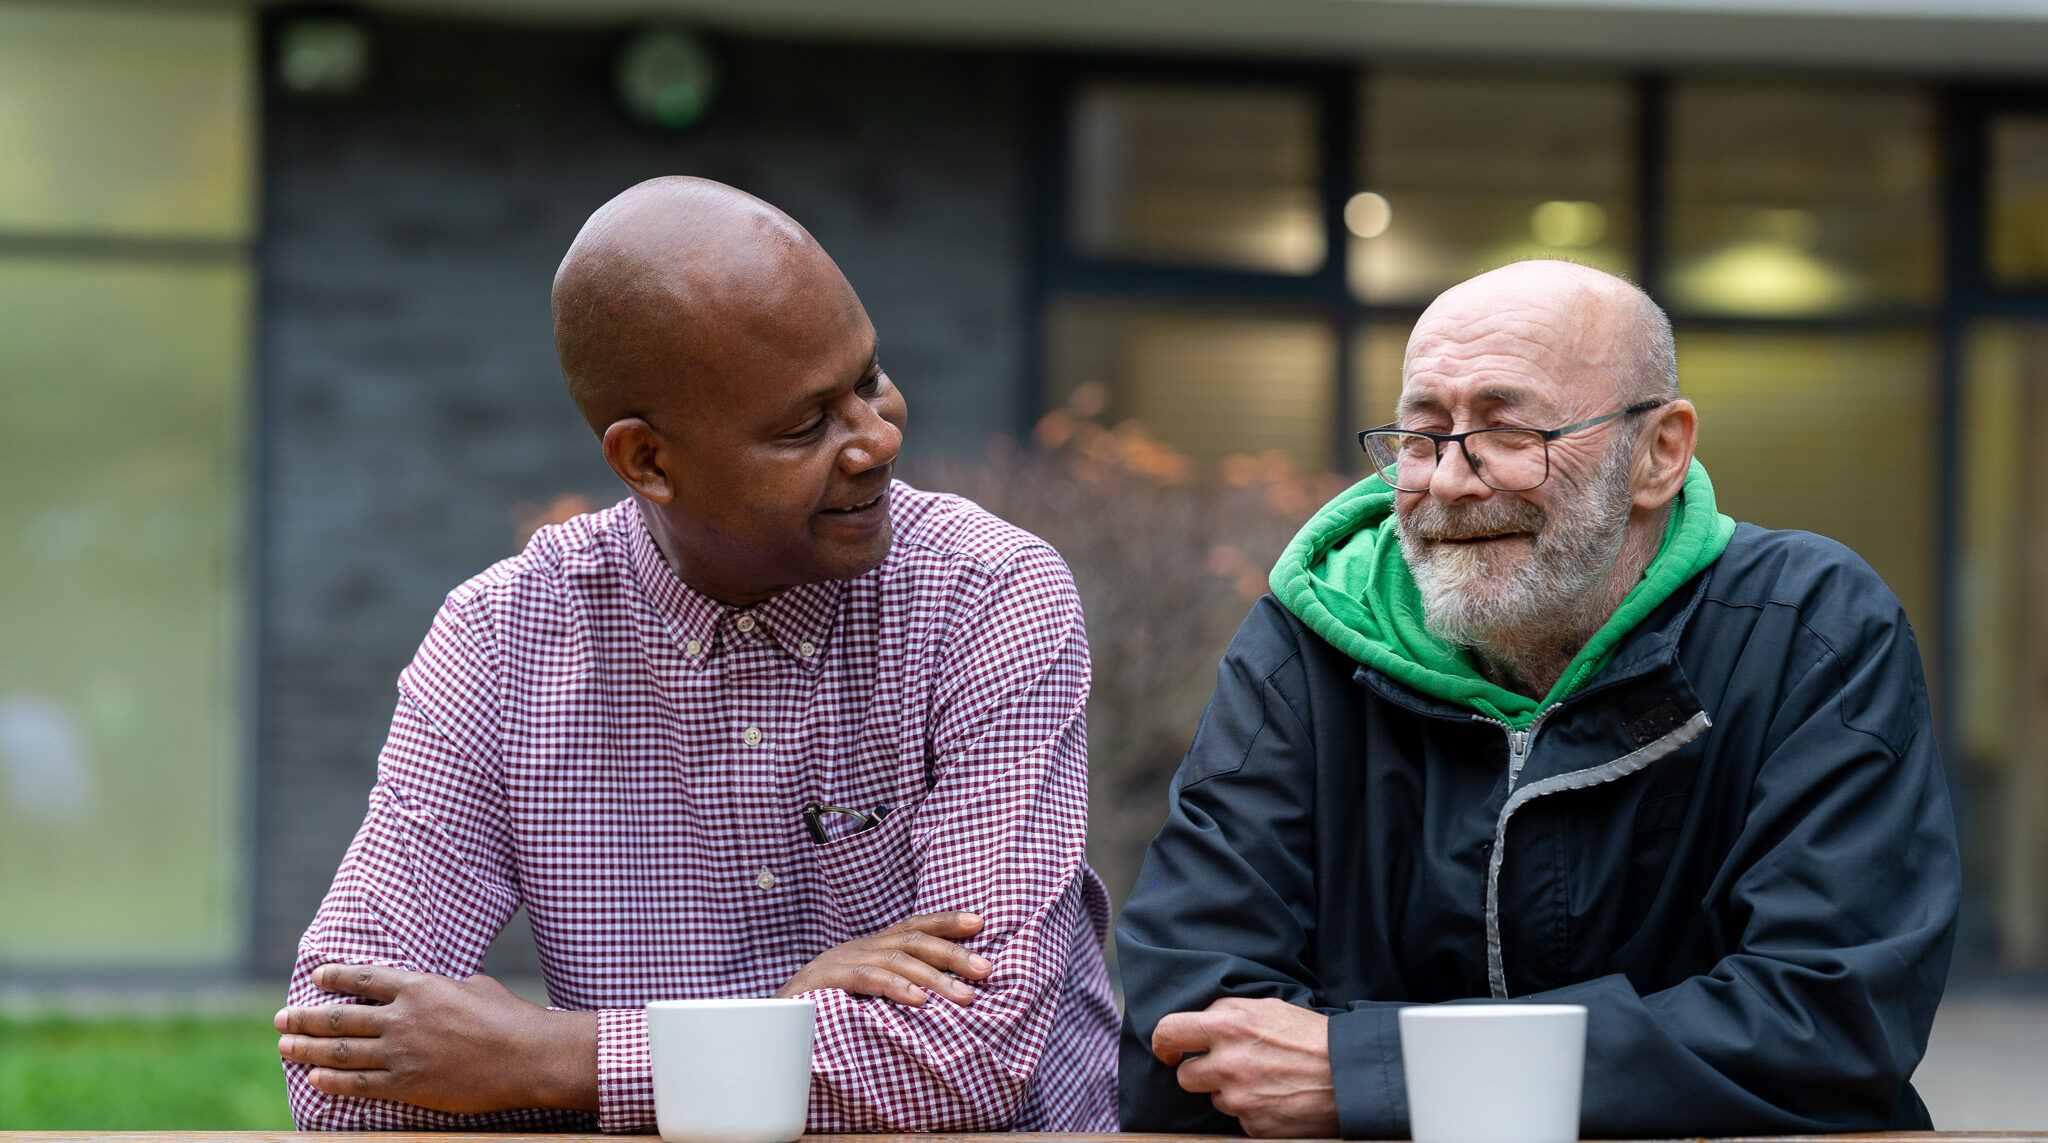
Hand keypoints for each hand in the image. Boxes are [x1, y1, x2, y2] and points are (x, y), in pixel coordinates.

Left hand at [276, 963, 597, 1113]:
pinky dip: (334, 1080)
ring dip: (309, 1048)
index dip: (336, 977)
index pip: (365, 979)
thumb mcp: (475, 987)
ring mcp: (402, 1052)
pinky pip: (360, 1084)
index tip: (316, 977)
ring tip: (286, 1046)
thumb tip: (439, 990)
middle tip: (281, 1018)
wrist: (526, 1056)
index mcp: (420, 986)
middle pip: (341, 1016)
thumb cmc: (509, 1017)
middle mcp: (403, 1017)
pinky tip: (315, 1077)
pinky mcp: (408, 1084)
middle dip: (305, 1017)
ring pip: (342, 1050)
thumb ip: (446, 989)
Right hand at [774, 911, 991, 1006]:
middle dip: (952, 951)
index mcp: (869, 949)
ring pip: (895, 958)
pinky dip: (896, 986)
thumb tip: (943, 998)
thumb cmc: (822, 1017)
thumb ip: (895, 991)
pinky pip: (866, 980)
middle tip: (986, 969)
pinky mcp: (823, 982)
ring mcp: (839, 962)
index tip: (980, 923)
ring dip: (934, 976)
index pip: (912, 927)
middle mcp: (857, 948)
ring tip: (965, 994)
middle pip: (911, 939)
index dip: (946, 923)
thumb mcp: (865, 999)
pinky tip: (920, 999)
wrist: (766, 1026)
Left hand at [1152, 996, 1337, 1137]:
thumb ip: (1227, 1012)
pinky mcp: (1254, 1126)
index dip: (1163, 1043)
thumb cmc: (1311, 1036)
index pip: (1169, 1032)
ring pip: (1214, 1099)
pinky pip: (1239, 1120)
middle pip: (1185, 1076)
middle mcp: (1228, 1063)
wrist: (1351, 1074)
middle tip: (1226, 1068)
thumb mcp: (1267, 1007)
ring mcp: (1240, 1099)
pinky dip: (1253, 1112)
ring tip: (1264, 1081)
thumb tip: (1200, 1020)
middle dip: (1200, 1073)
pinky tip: (1276, 1099)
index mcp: (1228, 1025)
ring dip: (1230, 1092)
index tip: (1168, 1050)